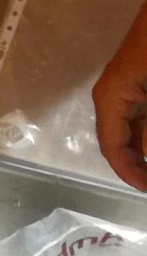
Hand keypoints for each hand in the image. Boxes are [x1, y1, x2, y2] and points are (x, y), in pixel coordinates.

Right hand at [93, 8, 146, 192]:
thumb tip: (145, 155)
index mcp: (111, 98)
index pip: (113, 148)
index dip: (131, 174)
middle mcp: (117, 97)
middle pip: (130, 141)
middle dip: (145, 158)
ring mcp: (134, 88)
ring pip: (141, 127)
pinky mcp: (145, 82)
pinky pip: (146, 113)